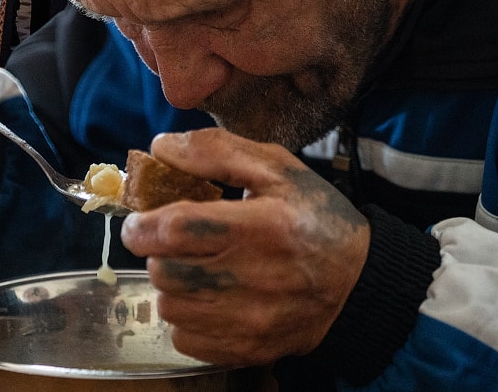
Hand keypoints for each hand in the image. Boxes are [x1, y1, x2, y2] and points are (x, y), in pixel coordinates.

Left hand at [120, 129, 369, 366]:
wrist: (358, 283)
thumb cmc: (314, 218)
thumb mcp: (278, 168)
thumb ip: (215, 152)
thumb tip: (160, 147)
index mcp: (261, 227)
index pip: (175, 230)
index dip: (143, 225)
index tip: (139, 221)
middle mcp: (255, 279)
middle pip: (164, 271)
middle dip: (158, 253)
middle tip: (174, 244)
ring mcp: (251, 321)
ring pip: (169, 306)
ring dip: (172, 286)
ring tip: (196, 269)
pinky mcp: (248, 350)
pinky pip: (185, 340)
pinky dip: (186, 319)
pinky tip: (208, 300)